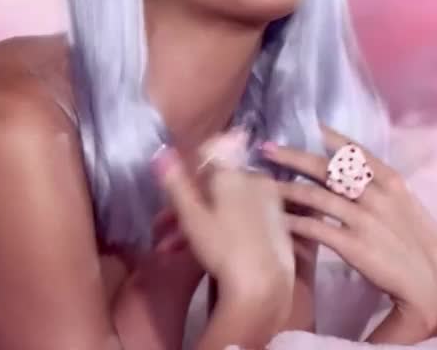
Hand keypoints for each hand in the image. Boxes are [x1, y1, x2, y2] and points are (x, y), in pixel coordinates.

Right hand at [152, 129, 294, 303]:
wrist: (265, 284)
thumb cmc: (223, 247)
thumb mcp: (192, 216)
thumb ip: (176, 183)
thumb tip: (161, 152)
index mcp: (235, 172)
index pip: (207, 156)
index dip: (186, 173)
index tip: (174, 197)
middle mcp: (255, 179)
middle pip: (214, 184)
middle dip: (186, 204)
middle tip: (162, 228)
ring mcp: (268, 201)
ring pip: (225, 203)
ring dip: (197, 221)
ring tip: (172, 248)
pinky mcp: (275, 223)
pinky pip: (242, 215)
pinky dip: (221, 227)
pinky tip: (203, 251)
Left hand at [260, 125, 436, 337]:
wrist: (430, 283)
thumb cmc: (419, 243)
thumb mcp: (406, 205)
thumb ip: (381, 188)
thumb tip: (354, 173)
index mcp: (392, 181)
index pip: (355, 151)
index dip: (331, 137)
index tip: (309, 125)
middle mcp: (375, 195)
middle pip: (327, 168)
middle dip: (294, 156)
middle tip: (268, 148)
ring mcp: (363, 220)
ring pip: (316, 196)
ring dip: (287, 189)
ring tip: (264, 184)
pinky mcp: (352, 246)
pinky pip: (315, 228)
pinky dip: (294, 222)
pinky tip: (278, 220)